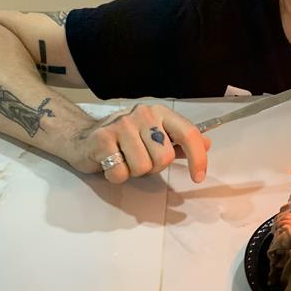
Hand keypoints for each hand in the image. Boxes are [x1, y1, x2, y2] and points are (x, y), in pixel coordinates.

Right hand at [71, 104, 210, 183]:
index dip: (197, 158)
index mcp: (160, 112)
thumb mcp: (153, 137)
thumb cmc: (123, 139)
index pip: (188, 133)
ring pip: (143, 167)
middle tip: (140, 160)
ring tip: (124, 160)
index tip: (198, 177)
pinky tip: (110, 164)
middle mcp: (143, 114)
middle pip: (164, 157)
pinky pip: (121, 172)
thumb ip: (179, 142)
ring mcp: (122, 125)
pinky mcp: (103, 139)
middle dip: (154, 167)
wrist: (82, 137)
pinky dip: (117, 176)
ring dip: (134, 172)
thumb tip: (207, 144)